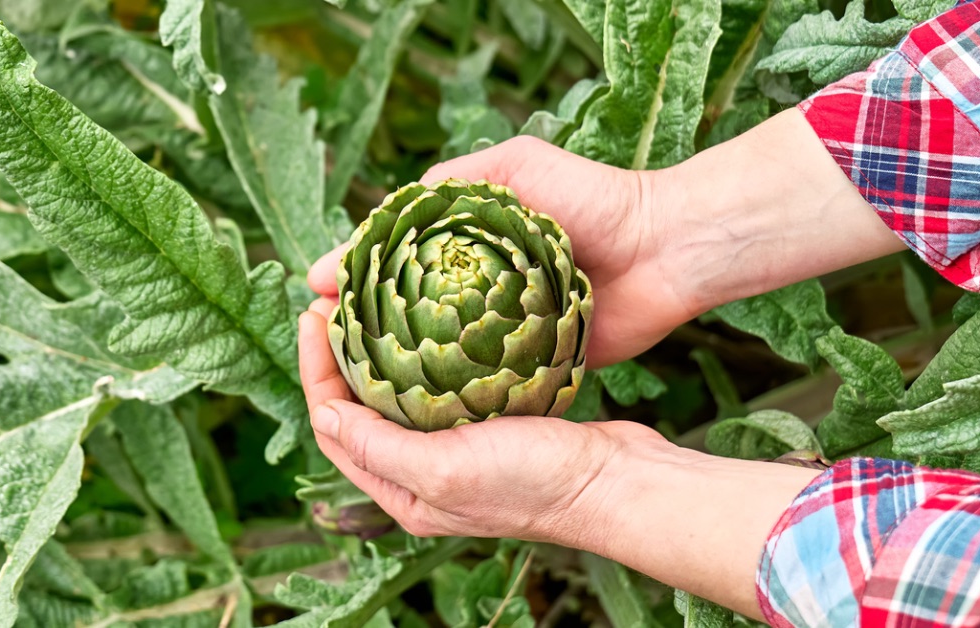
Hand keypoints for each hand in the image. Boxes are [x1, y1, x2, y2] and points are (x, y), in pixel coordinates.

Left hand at [299, 298, 816, 620]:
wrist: (615, 481)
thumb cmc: (534, 482)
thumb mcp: (445, 468)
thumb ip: (379, 445)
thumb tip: (324, 411)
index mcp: (402, 490)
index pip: (334, 423)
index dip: (316, 368)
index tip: (314, 313)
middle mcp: (420, 473)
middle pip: (358, 406)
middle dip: (338, 354)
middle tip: (332, 299)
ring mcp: (454, 448)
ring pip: (396, 393)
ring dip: (377, 351)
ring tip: (368, 302)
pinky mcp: (487, 425)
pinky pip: (437, 385)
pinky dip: (422, 354)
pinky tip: (424, 321)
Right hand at [310, 135, 698, 366]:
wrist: (665, 248)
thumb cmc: (591, 198)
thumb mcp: (514, 166)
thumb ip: (454, 181)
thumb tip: (385, 209)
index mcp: (468, 245)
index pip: (393, 261)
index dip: (351, 275)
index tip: (315, 290)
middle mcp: (478, 290)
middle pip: (404, 311)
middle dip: (359, 326)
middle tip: (320, 339)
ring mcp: (503, 330)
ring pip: (435, 353)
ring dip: (393, 367)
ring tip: (350, 380)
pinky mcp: (533, 365)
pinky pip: (483, 383)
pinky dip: (449, 394)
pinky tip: (411, 408)